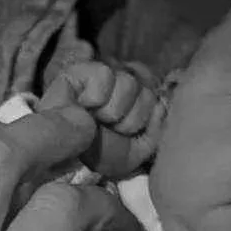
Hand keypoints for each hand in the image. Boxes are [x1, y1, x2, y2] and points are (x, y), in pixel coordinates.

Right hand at [39, 61, 166, 179]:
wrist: (70, 160)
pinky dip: (97, 96)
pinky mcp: (79, 70)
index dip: (145, 115)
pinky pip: (105, 75)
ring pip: (129, 83)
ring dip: (114, 110)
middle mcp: (119, 82)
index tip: (126, 131)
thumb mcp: (138, 149)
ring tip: (97, 119)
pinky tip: (84, 106)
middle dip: (131, 117)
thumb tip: (160, 104)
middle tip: (110, 127)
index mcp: (135, 97)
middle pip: (147, 91)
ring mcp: (100, 75)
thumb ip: (157, 129)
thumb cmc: (102, 153)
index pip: (158, 91)